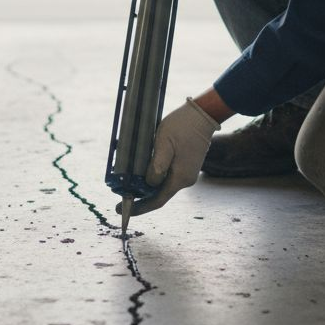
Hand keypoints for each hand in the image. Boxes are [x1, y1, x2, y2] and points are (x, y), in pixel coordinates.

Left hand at [118, 98, 220, 216]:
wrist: (203, 114)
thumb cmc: (183, 126)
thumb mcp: (164, 142)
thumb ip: (157, 165)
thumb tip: (149, 183)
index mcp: (180, 177)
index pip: (157, 201)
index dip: (139, 208)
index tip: (122, 210)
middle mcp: (185, 179)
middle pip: (159, 194)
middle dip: (140, 197)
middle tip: (121, 196)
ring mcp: (187, 173)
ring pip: (162, 185)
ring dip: (146, 186)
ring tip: (129, 184)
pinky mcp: (186, 166)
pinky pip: (167, 177)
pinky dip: (153, 177)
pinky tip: (142, 173)